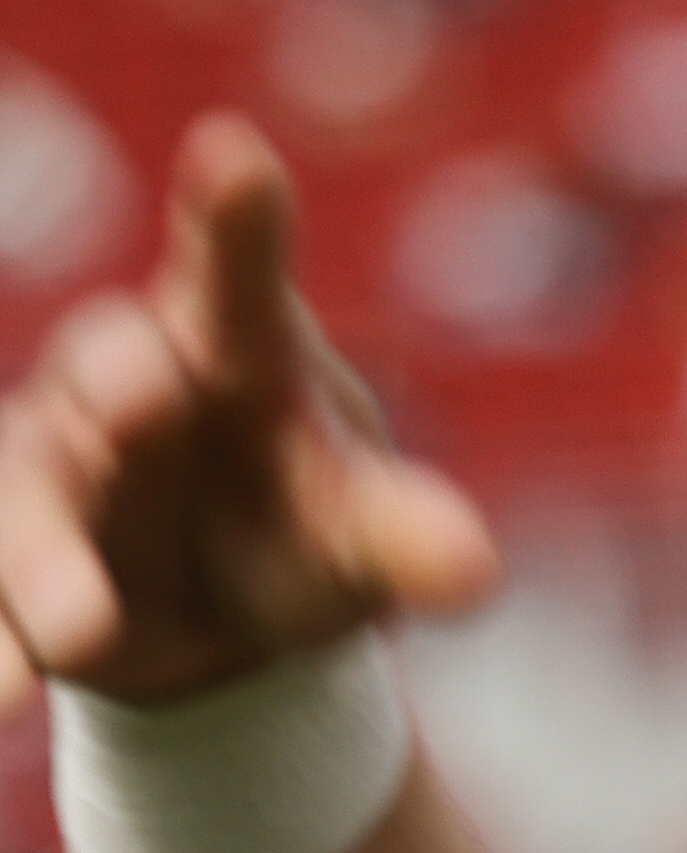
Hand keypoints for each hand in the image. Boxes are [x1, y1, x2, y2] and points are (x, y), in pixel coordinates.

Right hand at [0, 117, 494, 720]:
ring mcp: (52, 468)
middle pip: (108, 364)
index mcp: (232, 348)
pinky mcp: (11, 556)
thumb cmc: (300, 531)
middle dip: (119, 380)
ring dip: (44, 557)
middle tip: (143, 399)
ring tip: (79, 634)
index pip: (236, 275)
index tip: (236, 154)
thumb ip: (406, 538)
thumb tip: (474, 574)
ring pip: (30, 491)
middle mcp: (126, 384)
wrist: (218, 620)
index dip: (234, 219)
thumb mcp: (361, 539)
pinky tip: (3, 698)